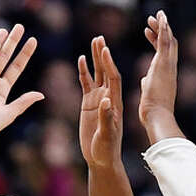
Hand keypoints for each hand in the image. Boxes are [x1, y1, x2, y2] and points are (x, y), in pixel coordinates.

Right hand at [0, 25, 43, 167]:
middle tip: (20, 27)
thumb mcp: (7, 115)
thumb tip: (41, 94)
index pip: (16, 67)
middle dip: (12, 42)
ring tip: (3, 30)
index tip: (33, 40)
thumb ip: (23, 103)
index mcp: (2, 90)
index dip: (25, 54)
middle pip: (4, 57)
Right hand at [77, 35, 122, 168]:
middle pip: (106, 71)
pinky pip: (86, 84)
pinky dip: (84, 72)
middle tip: (99, 37)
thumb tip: (105, 101)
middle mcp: (108, 97)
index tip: (105, 50)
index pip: (113, 78)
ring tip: (94, 41)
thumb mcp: (107, 135)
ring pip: (97, 74)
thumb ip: (106, 117)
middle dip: (102, 55)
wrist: (101, 158)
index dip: (109, 64)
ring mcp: (98, 99)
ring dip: (95, 59)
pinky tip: (81, 60)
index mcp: (115, 102)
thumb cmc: (107, 149)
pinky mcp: (88, 104)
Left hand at [140, 11, 179, 140]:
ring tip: (157, 14)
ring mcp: (168, 65)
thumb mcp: (148, 94)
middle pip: (169, 43)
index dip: (156, 41)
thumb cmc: (152, 112)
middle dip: (162, 30)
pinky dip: (164, 29)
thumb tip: (144, 79)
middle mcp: (169, 68)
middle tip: (154, 18)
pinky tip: (161, 18)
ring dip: (163, 26)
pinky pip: (165, 42)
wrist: (157, 117)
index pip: (162, 53)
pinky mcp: (164, 64)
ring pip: (169, 40)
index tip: (148, 32)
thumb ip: (148, 84)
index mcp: (165, 74)